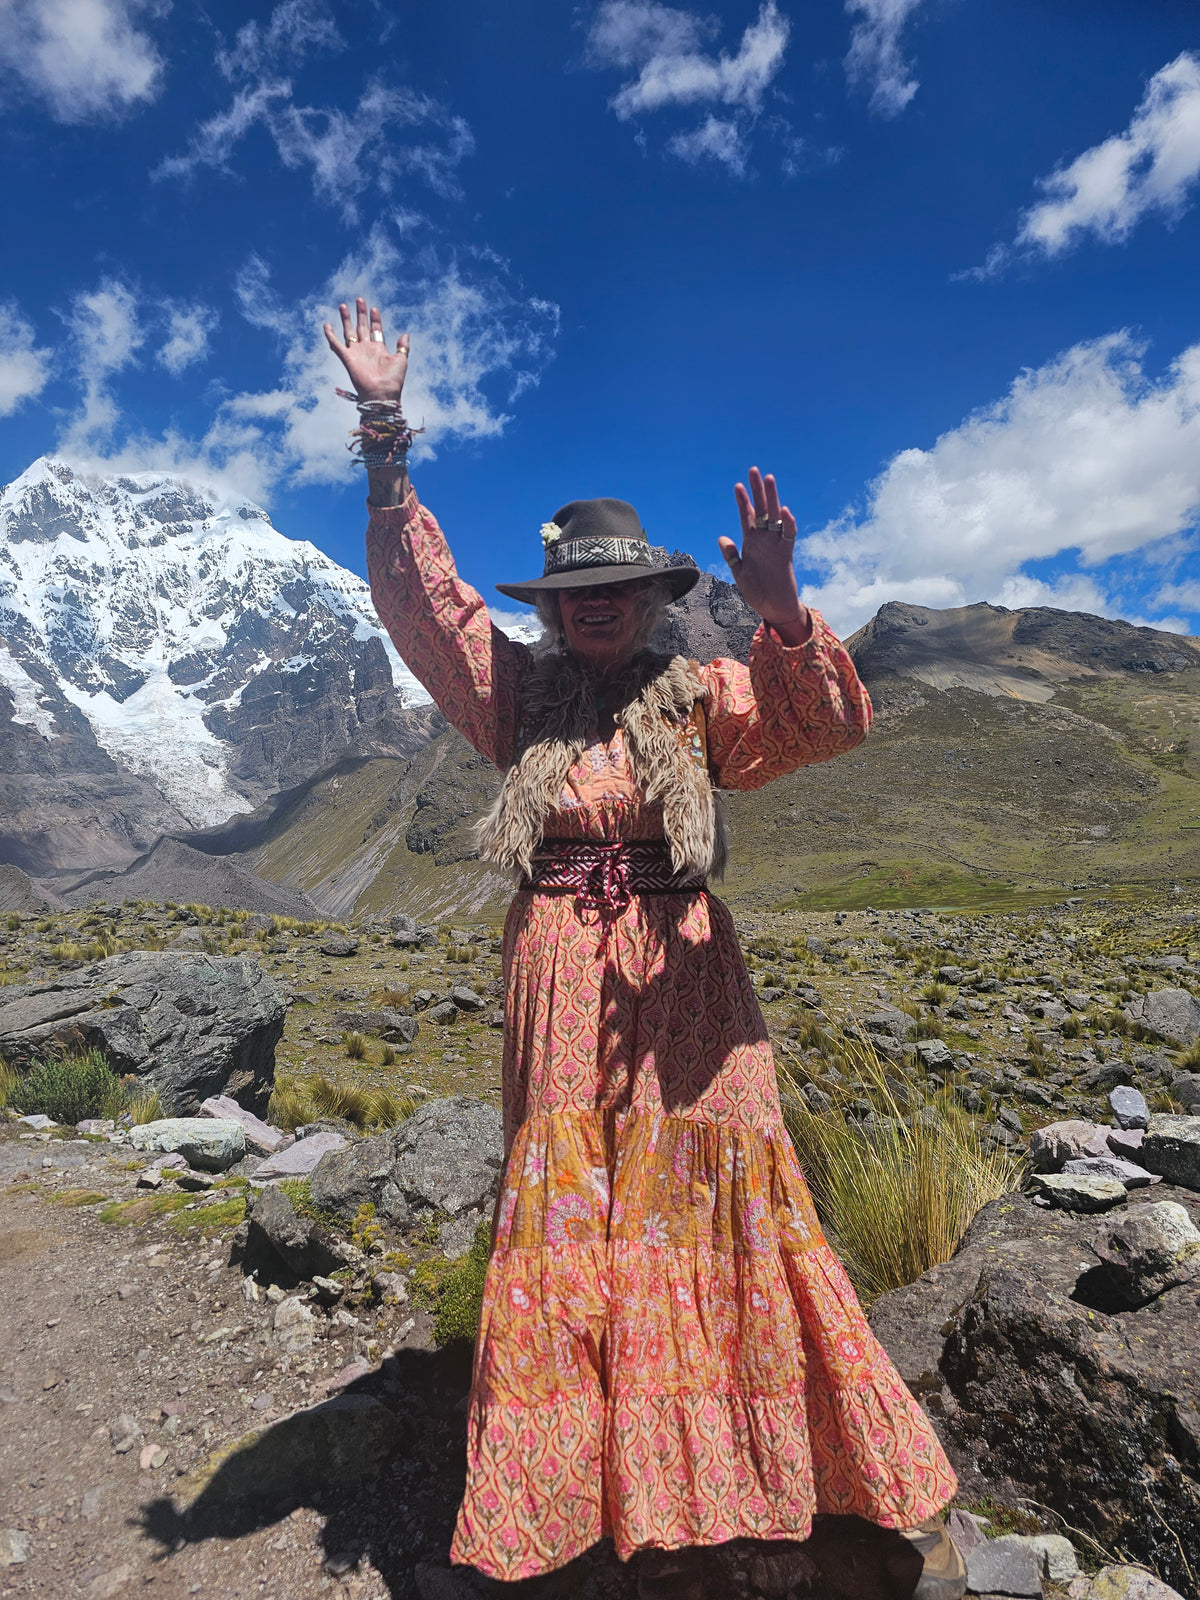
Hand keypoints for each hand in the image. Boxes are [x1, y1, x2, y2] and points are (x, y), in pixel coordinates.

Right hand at [322, 295, 408, 401]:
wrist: (382, 393)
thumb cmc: (393, 380)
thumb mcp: (401, 360)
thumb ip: (403, 347)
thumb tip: (405, 334)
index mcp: (379, 349)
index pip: (375, 329)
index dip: (375, 319)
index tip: (374, 309)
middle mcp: (366, 349)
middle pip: (361, 327)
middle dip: (360, 313)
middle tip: (359, 299)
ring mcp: (356, 353)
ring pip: (348, 331)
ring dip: (346, 319)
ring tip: (343, 305)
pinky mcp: (347, 358)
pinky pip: (336, 345)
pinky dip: (330, 335)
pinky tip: (326, 325)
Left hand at [719, 467, 810, 644]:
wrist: (773, 608)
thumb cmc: (757, 591)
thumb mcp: (739, 572)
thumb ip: (731, 555)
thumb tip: (722, 538)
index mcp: (751, 543)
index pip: (746, 516)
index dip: (742, 501)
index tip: (737, 485)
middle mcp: (764, 540)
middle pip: (761, 510)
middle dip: (757, 491)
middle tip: (754, 470)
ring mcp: (775, 545)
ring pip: (775, 517)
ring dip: (772, 499)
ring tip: (769, 479)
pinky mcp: (786, 554)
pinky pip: (789, 536)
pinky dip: (788, 524)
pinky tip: (784, 511)